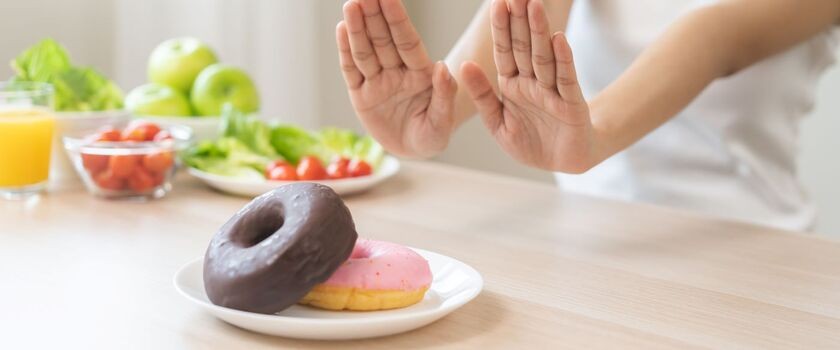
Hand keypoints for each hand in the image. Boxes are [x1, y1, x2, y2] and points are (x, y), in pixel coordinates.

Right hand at [337, 0, 457, 157]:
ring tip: (351, 5)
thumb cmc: (431, 135)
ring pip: (366, 51)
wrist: (413, 152)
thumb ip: (444, 94)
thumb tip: (443, 67)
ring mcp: (377, 82)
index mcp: (420, 74)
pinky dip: (346, 50)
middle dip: (374, 15)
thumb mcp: (442, 121)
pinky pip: (352, 70)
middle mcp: (397, 72)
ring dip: (358, 28)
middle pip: (383, 40)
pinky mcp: (360, 95)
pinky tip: (342, 29)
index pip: (407, 41)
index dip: (397, 20)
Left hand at [461, 0, 597, 172]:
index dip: (501, 28)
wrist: (563, 163)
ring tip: (534, 6)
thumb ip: (481, 95)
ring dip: (539, 32)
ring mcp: (552, 91)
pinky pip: (565, 79)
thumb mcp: (497, 122)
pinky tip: (558, 39)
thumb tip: (463, 65)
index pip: (505, 51)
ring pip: (543, 57)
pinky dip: (563, 59)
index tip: (497, 3)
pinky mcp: (571, 104)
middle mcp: (532, 82)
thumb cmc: (530, 142)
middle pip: (524, 47)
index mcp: (512, 85)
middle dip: (519, 21)